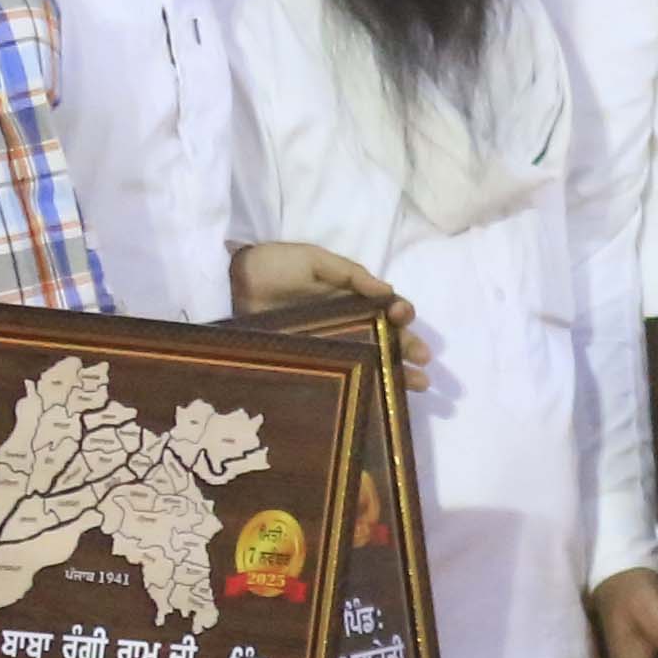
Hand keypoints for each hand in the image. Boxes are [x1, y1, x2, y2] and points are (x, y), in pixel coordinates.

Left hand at [234, 239, 424, 377]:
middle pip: (384, 338)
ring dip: (395, 372)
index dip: (400, 313)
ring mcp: (329, 345)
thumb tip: (388, 291)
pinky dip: (362, 386)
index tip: (404, 317)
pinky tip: (381, 396)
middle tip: (424, 364)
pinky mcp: (310, 362)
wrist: (233, 280)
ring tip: (418, 385)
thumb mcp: (315, 261)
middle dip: (407, 349)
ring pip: (369, 360)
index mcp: (350, 298)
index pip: (384, 308)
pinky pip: (340, 375)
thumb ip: (351, 275)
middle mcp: (345, 324)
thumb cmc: (276, 265)